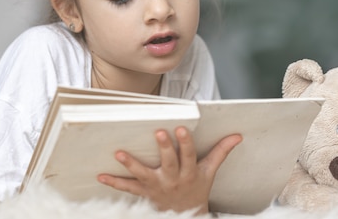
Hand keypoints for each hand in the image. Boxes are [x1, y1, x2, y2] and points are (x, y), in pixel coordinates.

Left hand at [97, 126, 241, 214]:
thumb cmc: (196, 190)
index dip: (186, 143)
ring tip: (119, 153)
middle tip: (159, 133)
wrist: (186, 216)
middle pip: (169, 163)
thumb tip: (237, 136)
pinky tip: (101, 175)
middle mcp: (173, 180)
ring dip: (131, 165)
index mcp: (190, 173)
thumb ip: (221, 152)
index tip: (181, 128)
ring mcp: (156, 187)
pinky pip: (128, 188)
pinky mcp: (144, 194)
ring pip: (144, 175)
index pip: (189, 156)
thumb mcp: (210, 172)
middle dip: (165, 149)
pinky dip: (114, 182)